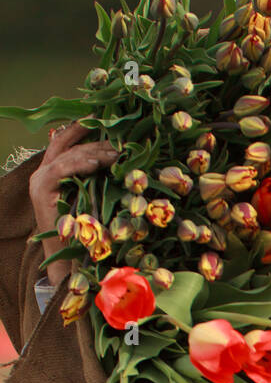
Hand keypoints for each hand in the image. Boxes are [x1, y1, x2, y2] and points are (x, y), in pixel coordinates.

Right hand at [28, 120, 118, 286]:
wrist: (66, 262)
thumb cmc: (84, 235)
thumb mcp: (91, 199)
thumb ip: (96, 180)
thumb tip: (119, 161)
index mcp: (52, 172)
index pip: (65, 141)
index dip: (82, 129)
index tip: (103, 121)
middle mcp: (42, 172)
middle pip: (69, 146)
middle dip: (95, 142)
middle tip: (119, 143)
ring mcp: (40, 181)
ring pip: (67, 155)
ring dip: (93, 152)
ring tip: (114, 153)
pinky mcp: (42, 190)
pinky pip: (60, 169)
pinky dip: (78, 164)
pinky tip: (96, 164)